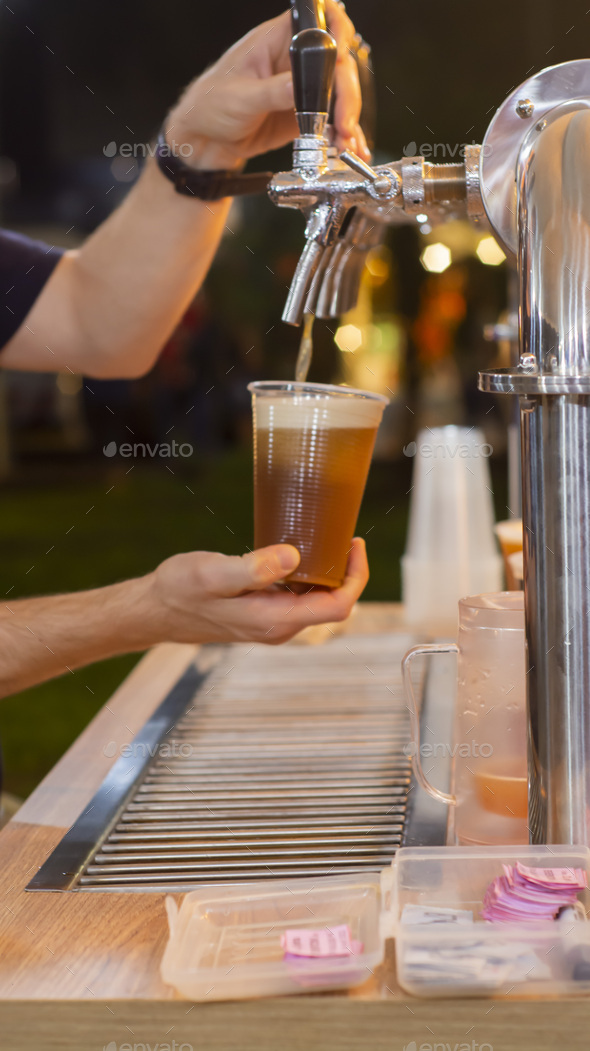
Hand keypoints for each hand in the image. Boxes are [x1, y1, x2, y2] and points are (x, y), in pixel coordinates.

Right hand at [149, 538, 368, 644]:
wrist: (156, 610)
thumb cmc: (179, 591)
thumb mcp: (213, 574)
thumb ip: (254, 568)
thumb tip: (295, 556)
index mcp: (275, 620)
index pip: (337, 607)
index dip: (355, 577)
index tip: (354, 544)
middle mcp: (280, 627)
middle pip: (333, 605)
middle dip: (346, 572)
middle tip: (344, 535)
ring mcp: (272, 623)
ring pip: (317, 601)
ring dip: (328, 573)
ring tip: (328, 539)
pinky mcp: (263, 614)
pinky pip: (298, 597)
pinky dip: (308, 576)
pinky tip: (300, 552)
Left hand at [167, 2, 369, 169]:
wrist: (203, 141)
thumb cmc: (210, 106)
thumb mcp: (239, 98)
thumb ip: (271, 92)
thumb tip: (299, 87)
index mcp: (277, 39)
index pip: (318, 19)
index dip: (337, 30)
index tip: (341, 56)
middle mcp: (294, 60)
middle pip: (337, 63)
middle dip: (345, 93)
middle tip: (343, 121)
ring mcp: (302, 88)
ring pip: (339, 93)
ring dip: (348, 118)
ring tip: (346, 142)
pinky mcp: (305, 115)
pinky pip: (331, 120)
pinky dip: (342, 134)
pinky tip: (348, 147)